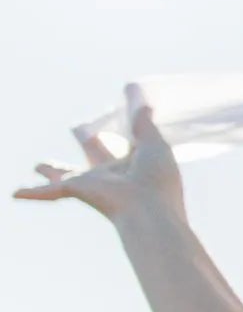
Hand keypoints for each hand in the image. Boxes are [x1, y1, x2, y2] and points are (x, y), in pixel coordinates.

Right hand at [13, 83, 186, 225]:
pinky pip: (49, 192)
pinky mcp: (76, 189)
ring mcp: (92, 183)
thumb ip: (144, 124)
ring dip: (53, 171)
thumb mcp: (154, 144)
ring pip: (67, 175)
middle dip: (88, 143)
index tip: (125, 115)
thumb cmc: (157, 180)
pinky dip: (32, 192)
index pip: (126, 144)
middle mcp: (112, 174)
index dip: (124, 131)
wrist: (147, 208)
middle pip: (94, 154)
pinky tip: (15, 193)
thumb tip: (145, 103)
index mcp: (133, 163)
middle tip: (78, 128)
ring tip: (39, 165)